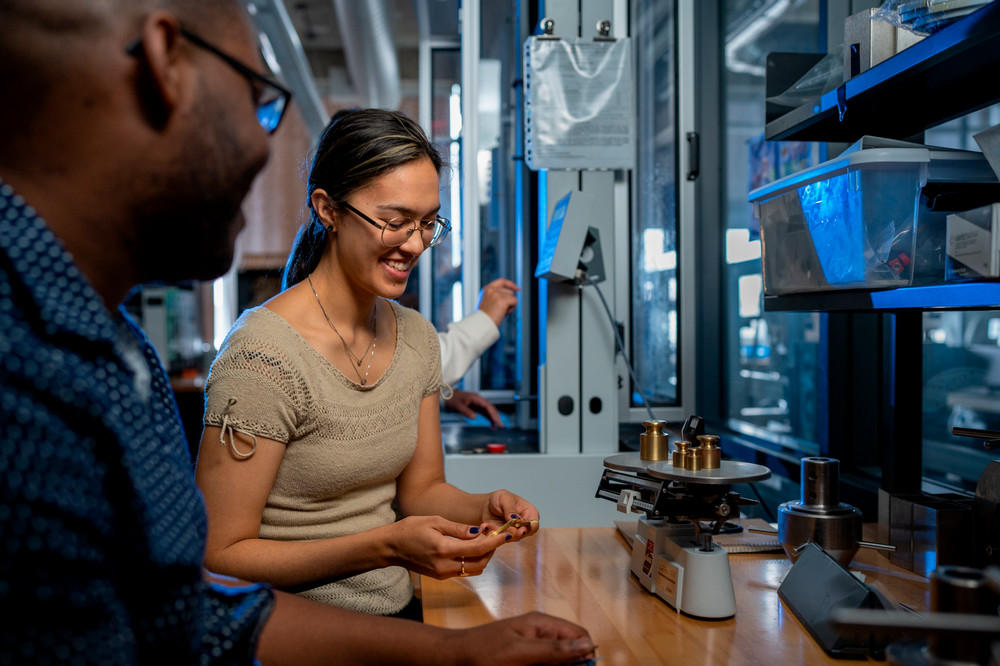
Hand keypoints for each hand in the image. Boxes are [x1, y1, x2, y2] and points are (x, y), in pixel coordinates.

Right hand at [387, 515, 508, 578]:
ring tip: (484, 540)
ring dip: (483, 556)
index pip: (478, 549)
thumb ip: (458, 528)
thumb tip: (479, 532)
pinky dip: (472, 560)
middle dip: (491, 550)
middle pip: (480, 563)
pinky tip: (471, 547)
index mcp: (443, 549)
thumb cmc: (411, 529)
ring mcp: (443, 573)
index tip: (506, 534)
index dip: (495, 542)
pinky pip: (464, 570)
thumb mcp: (435, 521)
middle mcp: (445, 566)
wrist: (391, 547)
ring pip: (473, 569)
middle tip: (495, 534)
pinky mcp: (441, 576)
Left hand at [444, 389, 503, 428]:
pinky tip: (492, 425)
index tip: (496, 420)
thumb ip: (466, 411)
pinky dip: (489, 419)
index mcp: (476, 398)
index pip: (487, 406)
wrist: (448, 396)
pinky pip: (485, 413)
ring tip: (498, 427)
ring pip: (489, 411)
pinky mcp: (476, 408)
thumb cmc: (452, 399)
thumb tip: (475, 417)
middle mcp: (479, 400)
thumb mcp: (458, 406)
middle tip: (501, 425)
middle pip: (490, 408)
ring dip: (494, 418)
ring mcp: (478, 404)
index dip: (493, 413)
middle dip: (496, 416)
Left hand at [445, 612, 594, 665]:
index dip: (587, 655)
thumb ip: (553, 649)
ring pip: (557, 663)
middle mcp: (541, 634)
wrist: (454, 658)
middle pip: (570, 652)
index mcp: (542, 624)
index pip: (579, 635)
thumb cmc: (483, 652)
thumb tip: (588, 645)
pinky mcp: (525, 660)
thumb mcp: (520, 652)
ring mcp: (532, 648)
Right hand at [477, 278, 518, 326]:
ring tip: (501, 312)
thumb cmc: (485, 316)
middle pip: (509, 291)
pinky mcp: (503, 300)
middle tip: (502, 310)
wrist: (482, 323)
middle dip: (509, 300)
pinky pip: (515, 301)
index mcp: (487, 289)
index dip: (510, 284)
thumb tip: (511, 296)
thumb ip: (498, 296)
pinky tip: (504, 313)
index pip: (501, 281)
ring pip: (513, 297)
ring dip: (510, 305)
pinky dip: (512, 308)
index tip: (516, 288)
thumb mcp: (489, 302)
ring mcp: (497, 294)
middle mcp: (492, 289)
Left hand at [481, 490, 538, 541]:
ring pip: (509, 538)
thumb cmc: (500, 499)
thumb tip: (516, 520)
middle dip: (510, 532)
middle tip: (500, 528)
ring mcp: (514, 533)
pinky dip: (491, 534)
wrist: (487, 506)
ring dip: (498, 532)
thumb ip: (510, 509)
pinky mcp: (503, 537)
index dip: (528, 529)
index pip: (534, 525)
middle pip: (522, 534)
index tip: (520, 531)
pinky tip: (485, 527)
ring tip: (488, 525)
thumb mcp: (505, 498)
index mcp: (530, 513)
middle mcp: (524, 525)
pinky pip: (499, 539)